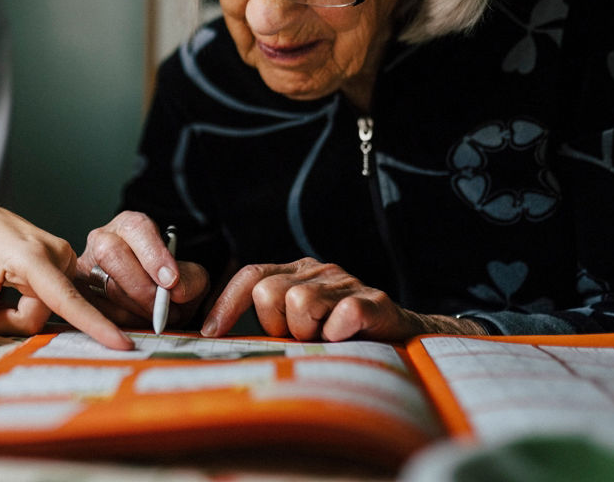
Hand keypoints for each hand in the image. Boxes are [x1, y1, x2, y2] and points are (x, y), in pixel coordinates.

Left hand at [0, 200, 132, 349]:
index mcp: (32, 256)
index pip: (66, 299)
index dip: (93, 324)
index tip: (120, 344)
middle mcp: (57, 255)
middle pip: (41, 315)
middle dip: (10, 320)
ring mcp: (64, 260)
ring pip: (46, 311)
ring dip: (17, 313)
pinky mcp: (65, 266)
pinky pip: (50, 302)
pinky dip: (26, 304)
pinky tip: (9, 288)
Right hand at [75, 211, 209, 329]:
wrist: (156, 298)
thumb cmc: (169, 282)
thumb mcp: (190, 275)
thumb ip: (191, 279)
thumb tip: (176, 291)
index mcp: (130, 226)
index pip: (136, 229)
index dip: (153, 255)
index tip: (171, 281)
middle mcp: (102, 240)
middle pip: (111, 253)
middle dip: (141, 286)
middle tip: (164, 306)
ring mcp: (86, 266)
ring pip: (104, 285)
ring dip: (136, 307)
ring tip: (160, 317)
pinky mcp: (80, 294)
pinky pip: (98, 309)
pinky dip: (125, 321)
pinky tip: (142, 321)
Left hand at [200, 258, 485, 340]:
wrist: (404, 341)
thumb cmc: (339, 340)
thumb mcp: (296, 330)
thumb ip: (264, 328)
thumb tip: (213, 342)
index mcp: (294, 273)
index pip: (250, 276)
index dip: (225, 304)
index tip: (209, 335)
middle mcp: (317, 271)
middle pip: (269, 292)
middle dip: (276, 325)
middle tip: (300, 339)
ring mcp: (346, 283)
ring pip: (300, 303)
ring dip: (307, 333)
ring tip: (324, 341)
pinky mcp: (374, 301)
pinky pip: (343, 314)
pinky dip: (338, 332)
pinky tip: (343, 340)